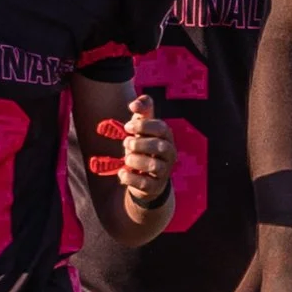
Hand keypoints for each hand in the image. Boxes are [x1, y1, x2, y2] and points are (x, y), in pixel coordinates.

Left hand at [115, 94, 174, 210]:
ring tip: (126, 159)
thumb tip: (134, 104)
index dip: (143, 125)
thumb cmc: (143, 148)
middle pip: (159, 146)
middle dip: (139, 143)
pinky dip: (130, 177)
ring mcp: (164, 172)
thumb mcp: (142, 128)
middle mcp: (169, 154)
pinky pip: (144, 183)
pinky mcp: (155, 187)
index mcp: (166, 137)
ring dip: (135, 160)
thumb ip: (142, 111)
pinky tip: (122, 173)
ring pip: (153, 166)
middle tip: (126, 142)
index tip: (127, 127)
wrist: (146, 179)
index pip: (161, 127)